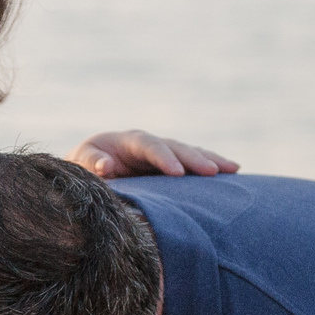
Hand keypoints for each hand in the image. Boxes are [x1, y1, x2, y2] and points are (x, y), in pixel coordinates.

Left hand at [70, 131, 239, 178]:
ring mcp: (163, 154)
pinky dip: (211, 166)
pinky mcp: (171, 165)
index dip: (164, 158)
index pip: (149, 146)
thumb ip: (91, 162)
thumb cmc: (85, 164)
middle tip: (212, 171)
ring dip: (210, 160)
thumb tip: (105, 167)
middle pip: (176, 147)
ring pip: (190, 153)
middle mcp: (150, 144)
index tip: (177, 173)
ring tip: (232, 168)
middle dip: (194, 158)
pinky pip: (193, 164)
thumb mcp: (81, 162)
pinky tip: (232, 172)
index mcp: (129, 141)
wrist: (90, 166)